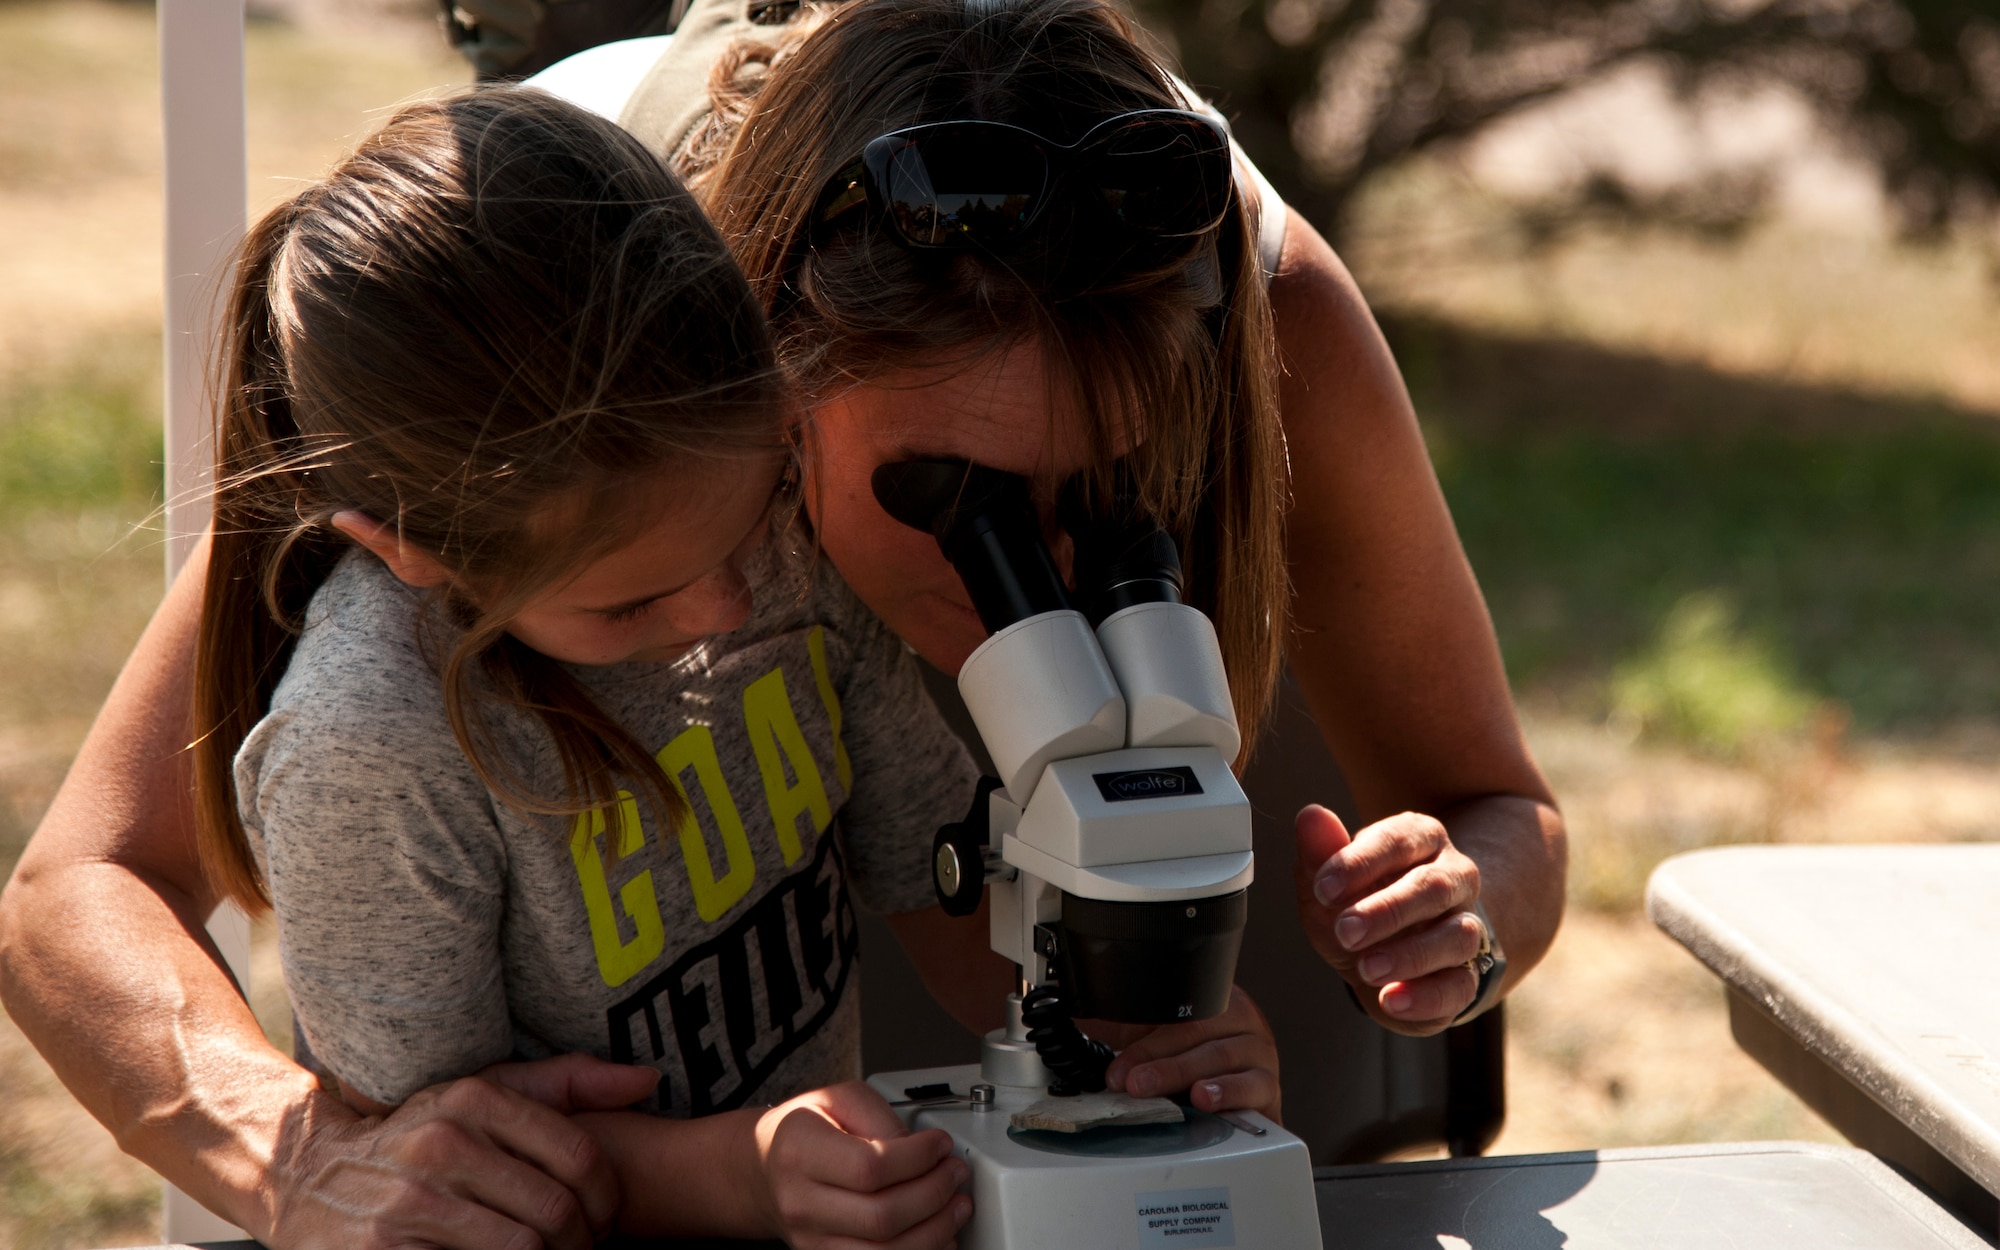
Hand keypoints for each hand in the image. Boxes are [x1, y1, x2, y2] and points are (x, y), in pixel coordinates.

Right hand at [264, 1054, 658, 1249]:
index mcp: (474, 1100)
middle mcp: (442, 1144)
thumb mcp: (482, 1095)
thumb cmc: (418, 1135)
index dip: (608, 1200)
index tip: (606, 1220)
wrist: (308, 1175)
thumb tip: (648, 1081)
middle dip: (582, 1244)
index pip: (580, 1156)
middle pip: (555, 1213)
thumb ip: (567, 1085)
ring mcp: (410, 1202)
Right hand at [753, 1081, 971, 1248]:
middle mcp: (801, 1203)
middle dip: (934, 1195)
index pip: (869, 1167)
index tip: (941, 1145)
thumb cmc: (804, 1131)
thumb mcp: (838, 1098)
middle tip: (955, 1173)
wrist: (765, 1169)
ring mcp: (811, 1240)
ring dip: (934, 1232)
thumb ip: (880, 1117)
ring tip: (955, 1206)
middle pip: (881, 1217)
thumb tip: (920, 1150)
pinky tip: (936, 1236)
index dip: (917, 1158)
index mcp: (799, 1151)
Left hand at [1099, 986, 1281, 1121]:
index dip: (1144, 1039)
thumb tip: (1072, 1016)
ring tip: (1157, 1088)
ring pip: (1222, 1057)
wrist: (1244, 1095)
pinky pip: (1255, 1086)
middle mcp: (1241, 1021)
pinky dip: (1228, 1093)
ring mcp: (1259, 1053)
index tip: (1116, 1066)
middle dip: (1157, 1060)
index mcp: (1214, 999)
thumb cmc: (1199, 1062)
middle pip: (1198, 1032)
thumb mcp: (1155, 1037)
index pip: (1177, 1012)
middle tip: (1129, 1081)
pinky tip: (1206, 1098)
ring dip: (1184, 1074)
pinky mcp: (1269, 1087)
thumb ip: (1121, 1026)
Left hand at [1295, 804, 1484, 1035]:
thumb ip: (1319, 852)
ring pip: (1456, 936)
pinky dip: (1425, 996)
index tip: (1323, 888)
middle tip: (1346, 931)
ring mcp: (1465, 926)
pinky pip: (1460, 986)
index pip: (1397, 840)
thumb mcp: (1328, 883)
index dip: (1360, 863)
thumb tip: (1310, 815)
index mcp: (1418, 840)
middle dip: (1387, 910)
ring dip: (1410, 955)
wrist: (1381, 958)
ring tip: (1367, 969)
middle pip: (1432, 887)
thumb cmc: (1354, 907)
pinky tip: (1391, 1000)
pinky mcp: (1467, 976)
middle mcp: (1452, 878)